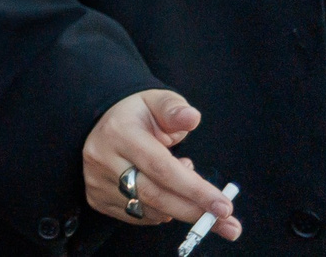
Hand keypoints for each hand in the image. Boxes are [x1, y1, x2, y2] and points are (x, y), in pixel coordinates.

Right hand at [84, 91, 241, 237]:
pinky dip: (160, 213)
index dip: (194, 190)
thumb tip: (192, 117)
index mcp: (120, 132)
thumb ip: (175, 110)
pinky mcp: (96, 197)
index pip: (161, 168)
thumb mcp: (157, 102)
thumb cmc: (137, 114)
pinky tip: (167, 195)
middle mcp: (103, 158)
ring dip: (179, 210)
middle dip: (195, 211)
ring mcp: (97, 181)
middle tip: (229, 224)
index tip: (225, 206)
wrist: (99, 121)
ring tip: (191, 193)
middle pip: (155, 195)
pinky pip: (137, 216)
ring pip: (148, 210)